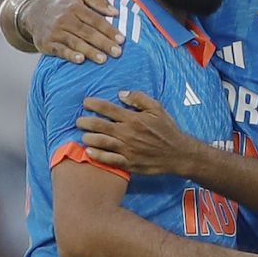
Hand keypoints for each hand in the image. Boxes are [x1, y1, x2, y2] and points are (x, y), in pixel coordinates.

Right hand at [27, 0, 123, 63]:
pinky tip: (80, 60)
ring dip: (90, 51)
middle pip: (87, 32)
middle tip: (117, 52)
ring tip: (103, 59)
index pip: (95, 19)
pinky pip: (60, 50)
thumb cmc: (65, 6)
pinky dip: (70, 55)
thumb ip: (99, 0)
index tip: (122, 40)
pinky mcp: (47, 43)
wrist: (35, 12)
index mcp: (75, 7)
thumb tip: (116, 12)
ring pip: (75, 42)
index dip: (109, 30)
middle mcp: (65, 18)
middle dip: (103, 43)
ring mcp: (56, 31)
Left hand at [78, 91, 196, 174]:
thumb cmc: (168, 130)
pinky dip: (97, 156)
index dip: (93, 104)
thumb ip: (139, 99)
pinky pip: (109, 159)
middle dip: (85, 121)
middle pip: (99, 125)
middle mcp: (127, 133)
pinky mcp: (129, 162)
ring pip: (101, 142)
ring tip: (83, 136)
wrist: (178, 154)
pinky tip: (89, 152)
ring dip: (88, 138)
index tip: (86, 102)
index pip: (107, 108)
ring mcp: (127, 149)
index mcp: (133, 118)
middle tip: (79, 121)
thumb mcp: (158, 108)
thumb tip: (121, 94)